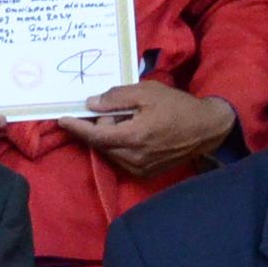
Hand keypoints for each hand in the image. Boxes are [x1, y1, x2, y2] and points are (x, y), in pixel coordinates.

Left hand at [75, 79, 235, 174]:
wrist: (205, 129)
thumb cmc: (177, 106)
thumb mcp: (147, 92)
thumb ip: (117, 98)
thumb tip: (92, 104)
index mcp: (133, 138)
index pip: (95, 136)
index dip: (77, 128)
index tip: (62, 119)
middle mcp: (134, 159)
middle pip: (101, 144)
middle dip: (101, 126)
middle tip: (117, 110)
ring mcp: (140, 169)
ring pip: (110, 153)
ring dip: (111, 137)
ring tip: (131, 121)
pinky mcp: (146, 174)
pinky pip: (121, 160)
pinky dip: (120, 146)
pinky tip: (135, 133)